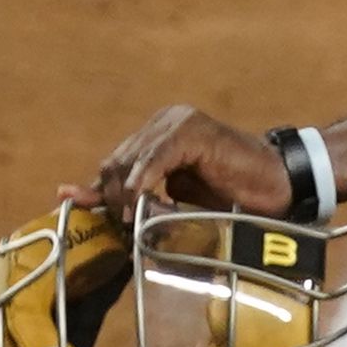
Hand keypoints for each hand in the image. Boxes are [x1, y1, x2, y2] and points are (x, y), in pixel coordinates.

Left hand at [85, 106, 287, 216]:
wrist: (277, 186)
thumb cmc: (233, 197)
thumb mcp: (177, 200)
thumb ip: (144, 199)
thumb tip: (112, 212)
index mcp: (157, 134)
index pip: (115, 162)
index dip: (94, 187)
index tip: (69, 202)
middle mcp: (164, 121)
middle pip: (116, 161)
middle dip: (110, 196)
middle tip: (119, 226)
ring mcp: (179, 122)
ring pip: (131, 160)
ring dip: (125, 194)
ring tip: (130, 221)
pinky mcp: (193, 131)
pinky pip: (156, 157)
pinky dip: (143, 182)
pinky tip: (141, 204)